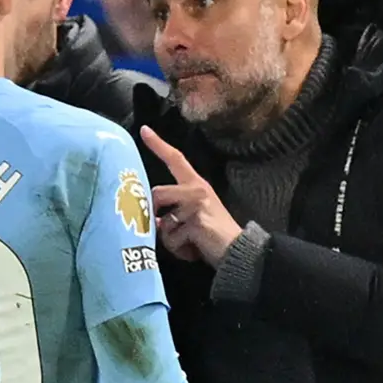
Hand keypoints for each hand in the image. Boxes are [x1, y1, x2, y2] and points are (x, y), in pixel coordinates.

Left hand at [141, 126, 242, 267]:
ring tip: (186, 244)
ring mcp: (196, 204)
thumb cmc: (213, 236)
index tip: (143, 130)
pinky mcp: (195, 222)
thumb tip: (153, 220)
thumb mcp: (194, 217)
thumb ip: (173, 213)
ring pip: (162, 220)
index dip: (158, 145)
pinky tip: (193, 250)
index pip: (175, 159)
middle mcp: (196, 189)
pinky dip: (178, 250)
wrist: (238, 251)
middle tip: (170, 232)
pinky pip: (171, 238)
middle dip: (154, 216)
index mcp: (196, 185)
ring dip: (169, 238)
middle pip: (156, 194)